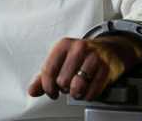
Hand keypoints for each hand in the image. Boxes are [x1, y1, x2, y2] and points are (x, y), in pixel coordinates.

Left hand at [27, 35, 141, 100]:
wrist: (108, 49)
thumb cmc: (80, 57)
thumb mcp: (60, 61)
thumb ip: (44, 76)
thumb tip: (32, 90)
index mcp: (63, 45)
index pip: (48, 70)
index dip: (48, 86)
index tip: (52, 91)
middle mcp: (79, 48)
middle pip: (63, 80)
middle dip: (64, 88)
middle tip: (68, 85)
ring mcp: (94, 57)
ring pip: (78, 86)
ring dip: (76, 93)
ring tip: (77, 88)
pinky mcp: (107, 68)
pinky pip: (92, 91)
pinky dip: (88, 95)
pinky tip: (87, 89)